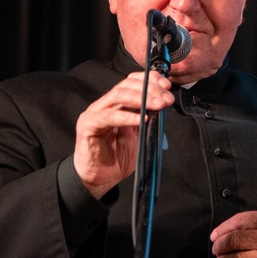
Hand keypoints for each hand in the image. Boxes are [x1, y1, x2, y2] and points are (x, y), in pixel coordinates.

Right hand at [73, 71, 174, 198]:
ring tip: (159, 105)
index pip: (132, 81)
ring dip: (142, 99)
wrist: (101, 177)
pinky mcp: (88, 125)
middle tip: (167, 99)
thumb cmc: (118, 156)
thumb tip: (164, 105)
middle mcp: (105, 104)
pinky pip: (109, 116)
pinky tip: (142, 119)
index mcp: (117, 103)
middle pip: (127, 86)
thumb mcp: (139, 134)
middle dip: (151, 90)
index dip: (150, 80)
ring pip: (118, 96)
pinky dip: (127, 116)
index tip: (167, 86)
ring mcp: (95, 112)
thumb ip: (148, 118)